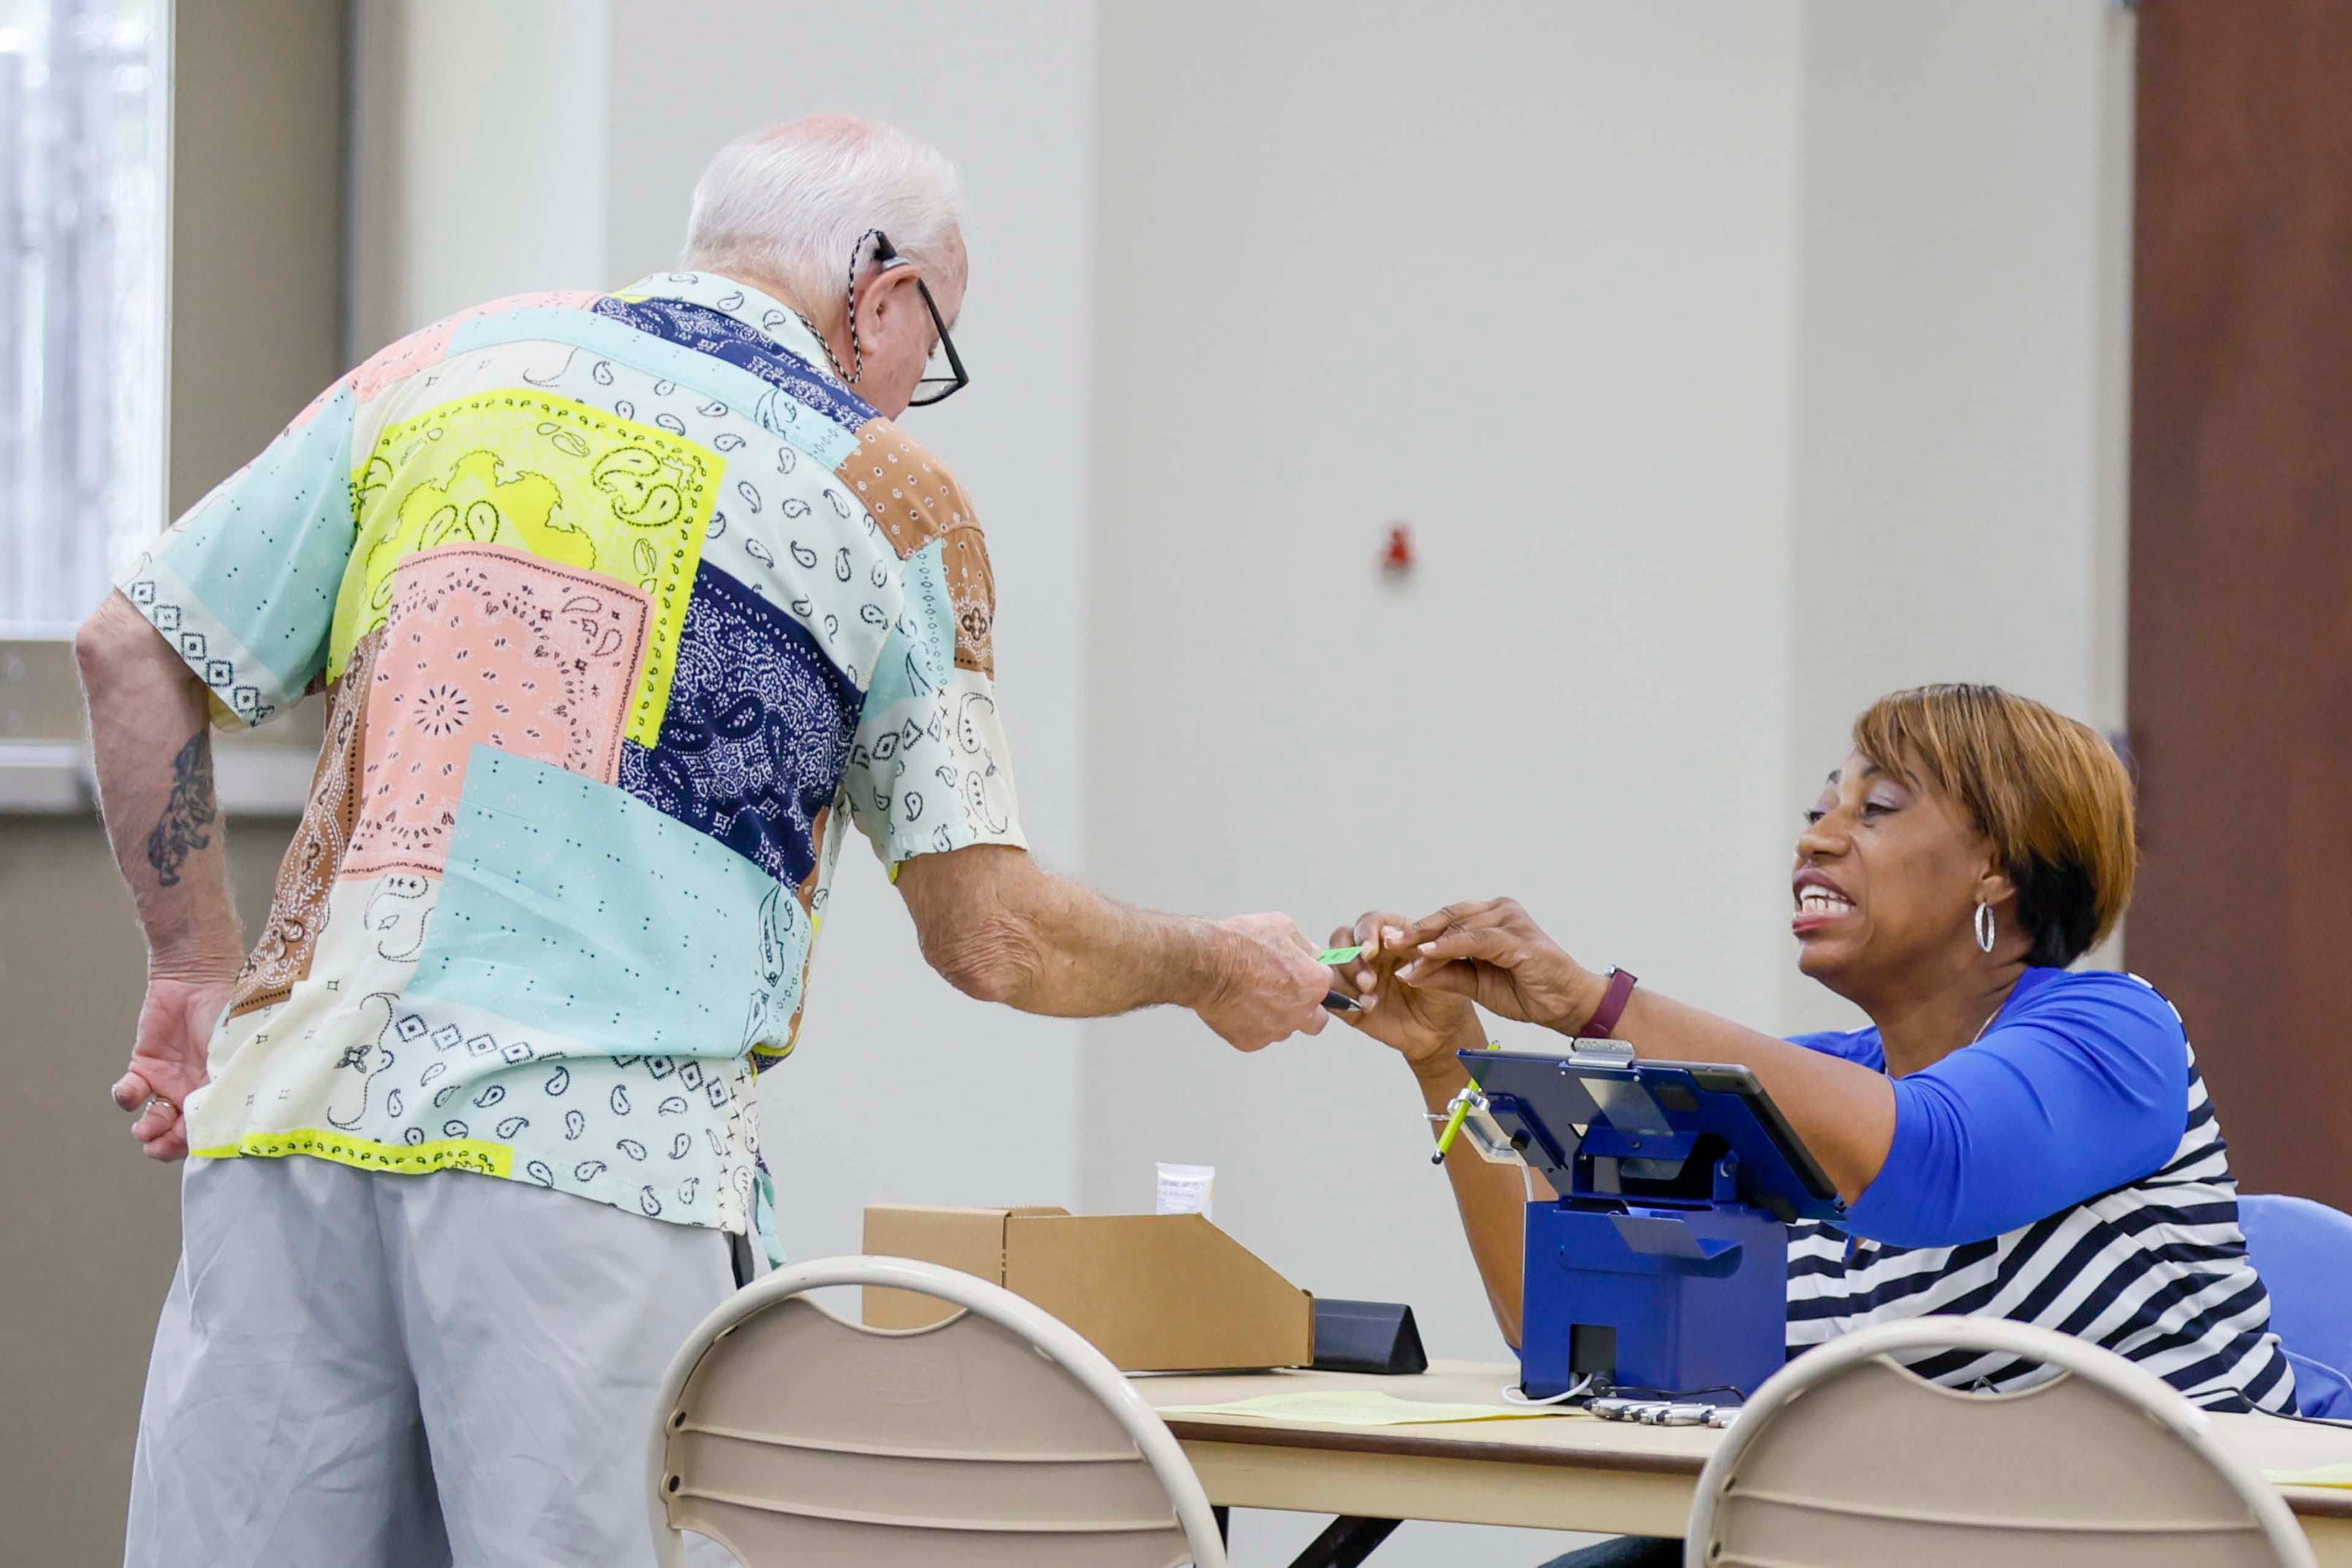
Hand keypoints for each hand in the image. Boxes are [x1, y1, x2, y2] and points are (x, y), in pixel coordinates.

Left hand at [110, 971, 231, 1160]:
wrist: (198, 977)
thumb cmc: (229, 1010)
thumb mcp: (237, 1051)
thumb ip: (228, 1083)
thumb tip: (221, 1119)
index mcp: (224, 1089)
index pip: (214, 1127)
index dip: (203, 1143)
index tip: (194, 1148)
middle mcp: (196, 1091)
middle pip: (180, 1132)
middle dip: (167, 1145)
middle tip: (157, 1146)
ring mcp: (170, 1080)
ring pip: (154, 1119)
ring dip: (148, 1128)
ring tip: (145, 1127)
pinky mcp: (145, 1066)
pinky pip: (131, 1093)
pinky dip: (126, 1097)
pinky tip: (130, 1091)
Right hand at [1195, 912, 1330, 1051]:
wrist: (1207, 964)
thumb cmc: (1241, 945)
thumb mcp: (1282, 926)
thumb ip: (1304, 945)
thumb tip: (1310, 953)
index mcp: (1314, 984)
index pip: (1327, 985)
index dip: (1312, 976)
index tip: (1302, 974)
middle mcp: (1300, 1012)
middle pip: (1316, 1019)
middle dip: (1307, 1008)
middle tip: (1287, 994)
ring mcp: (1276, 1030)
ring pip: (1285, 1028)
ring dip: (1277, 1016)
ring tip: (1254, 995)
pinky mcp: (1252, 1041)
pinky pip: (1259, 1035)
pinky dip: (1251, 1024)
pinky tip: (1239, 1005)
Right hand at [1326, 911, 1483, 1071]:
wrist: (1443, 1033)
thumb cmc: (1446, 995)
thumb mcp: (1441, 966)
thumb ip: (1417, 947)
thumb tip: (1388, 933)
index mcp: (1393, 938)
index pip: (1370, 922)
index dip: (1365, 932)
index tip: (1370, 951)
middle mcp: (1371, 955)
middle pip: (1342, 939)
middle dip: (1350, 958)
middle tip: (1368, 981)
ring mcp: (1358, 978)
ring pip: (1332, 965)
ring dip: (1346, 979)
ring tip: (1370, 998)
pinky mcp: (1350, 1002)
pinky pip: (1330, 995)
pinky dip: (1341, 999)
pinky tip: (1366, 1007)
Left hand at [1394, 898, 1602, 1034]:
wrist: (1565, 1005)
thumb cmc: (1528, 991)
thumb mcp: (1475, 984)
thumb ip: (1445, 973)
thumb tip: (1408, 972)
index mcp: (1491, 918)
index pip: (1446, 920)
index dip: (1416, 931)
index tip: (1386, 943)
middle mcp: (1500, 911)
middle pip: (1448, 918)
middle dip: (1414, 931)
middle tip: (1384, 942)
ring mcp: (1511, 920)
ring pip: (1458, 927)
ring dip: (1427, 942)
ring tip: (1400, 953)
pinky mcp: (1517, 937)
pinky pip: (1475, 940)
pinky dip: (1448, 947)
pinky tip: (1426, 954)